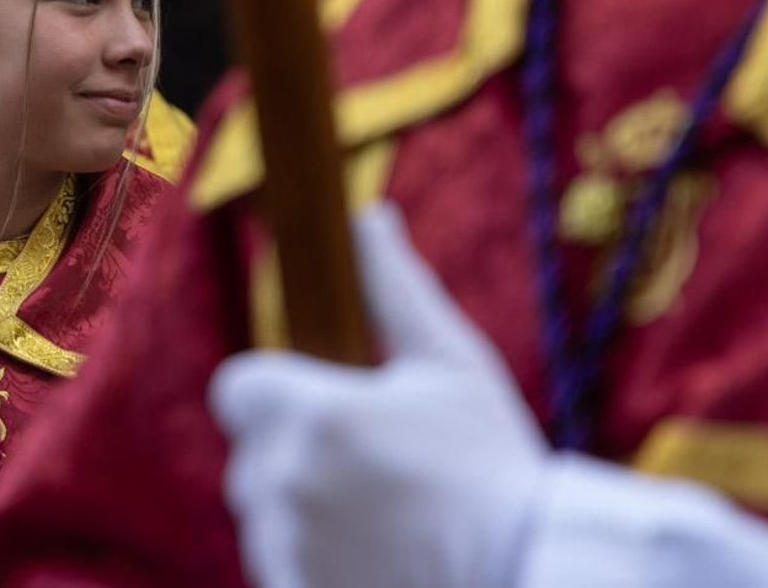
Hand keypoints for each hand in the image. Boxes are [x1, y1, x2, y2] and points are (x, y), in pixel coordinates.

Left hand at [208, 203, 546, 587]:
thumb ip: (394, 287)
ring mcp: (283, 549)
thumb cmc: (497, 468)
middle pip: (253, 454)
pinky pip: (281, 567)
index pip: (236, 387)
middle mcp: (281, 482)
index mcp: (310, 413)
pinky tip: (377, 560)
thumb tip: (370, 215)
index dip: (274, 394)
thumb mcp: (452, 364)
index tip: (325, 409)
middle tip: (378, 472)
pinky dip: (314, 565)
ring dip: (307, 515)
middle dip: (298, 455)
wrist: (530, 578)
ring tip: (389, 522)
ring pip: (266, 517)